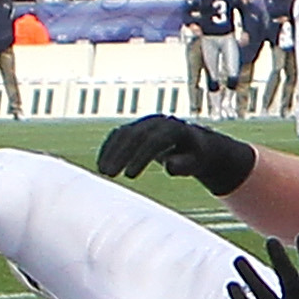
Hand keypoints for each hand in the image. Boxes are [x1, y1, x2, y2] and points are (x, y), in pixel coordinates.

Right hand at [95, 113, 256, 195]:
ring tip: (103, 172)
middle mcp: (159, 122)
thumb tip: (169, 166)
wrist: (194, 142)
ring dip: (111, 151)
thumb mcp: (196, 162)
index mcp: (176, 129)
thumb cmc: (196, 156)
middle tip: (109, 174)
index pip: (156, 140)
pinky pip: (119, 134)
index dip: (141, 157)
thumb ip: (185, 165)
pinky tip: (101, 164)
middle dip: (121, 154)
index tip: (129, 176)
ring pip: (124, 133)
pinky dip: (109, 148)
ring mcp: (146, 123)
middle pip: (137, 136)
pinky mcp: (136, 128)